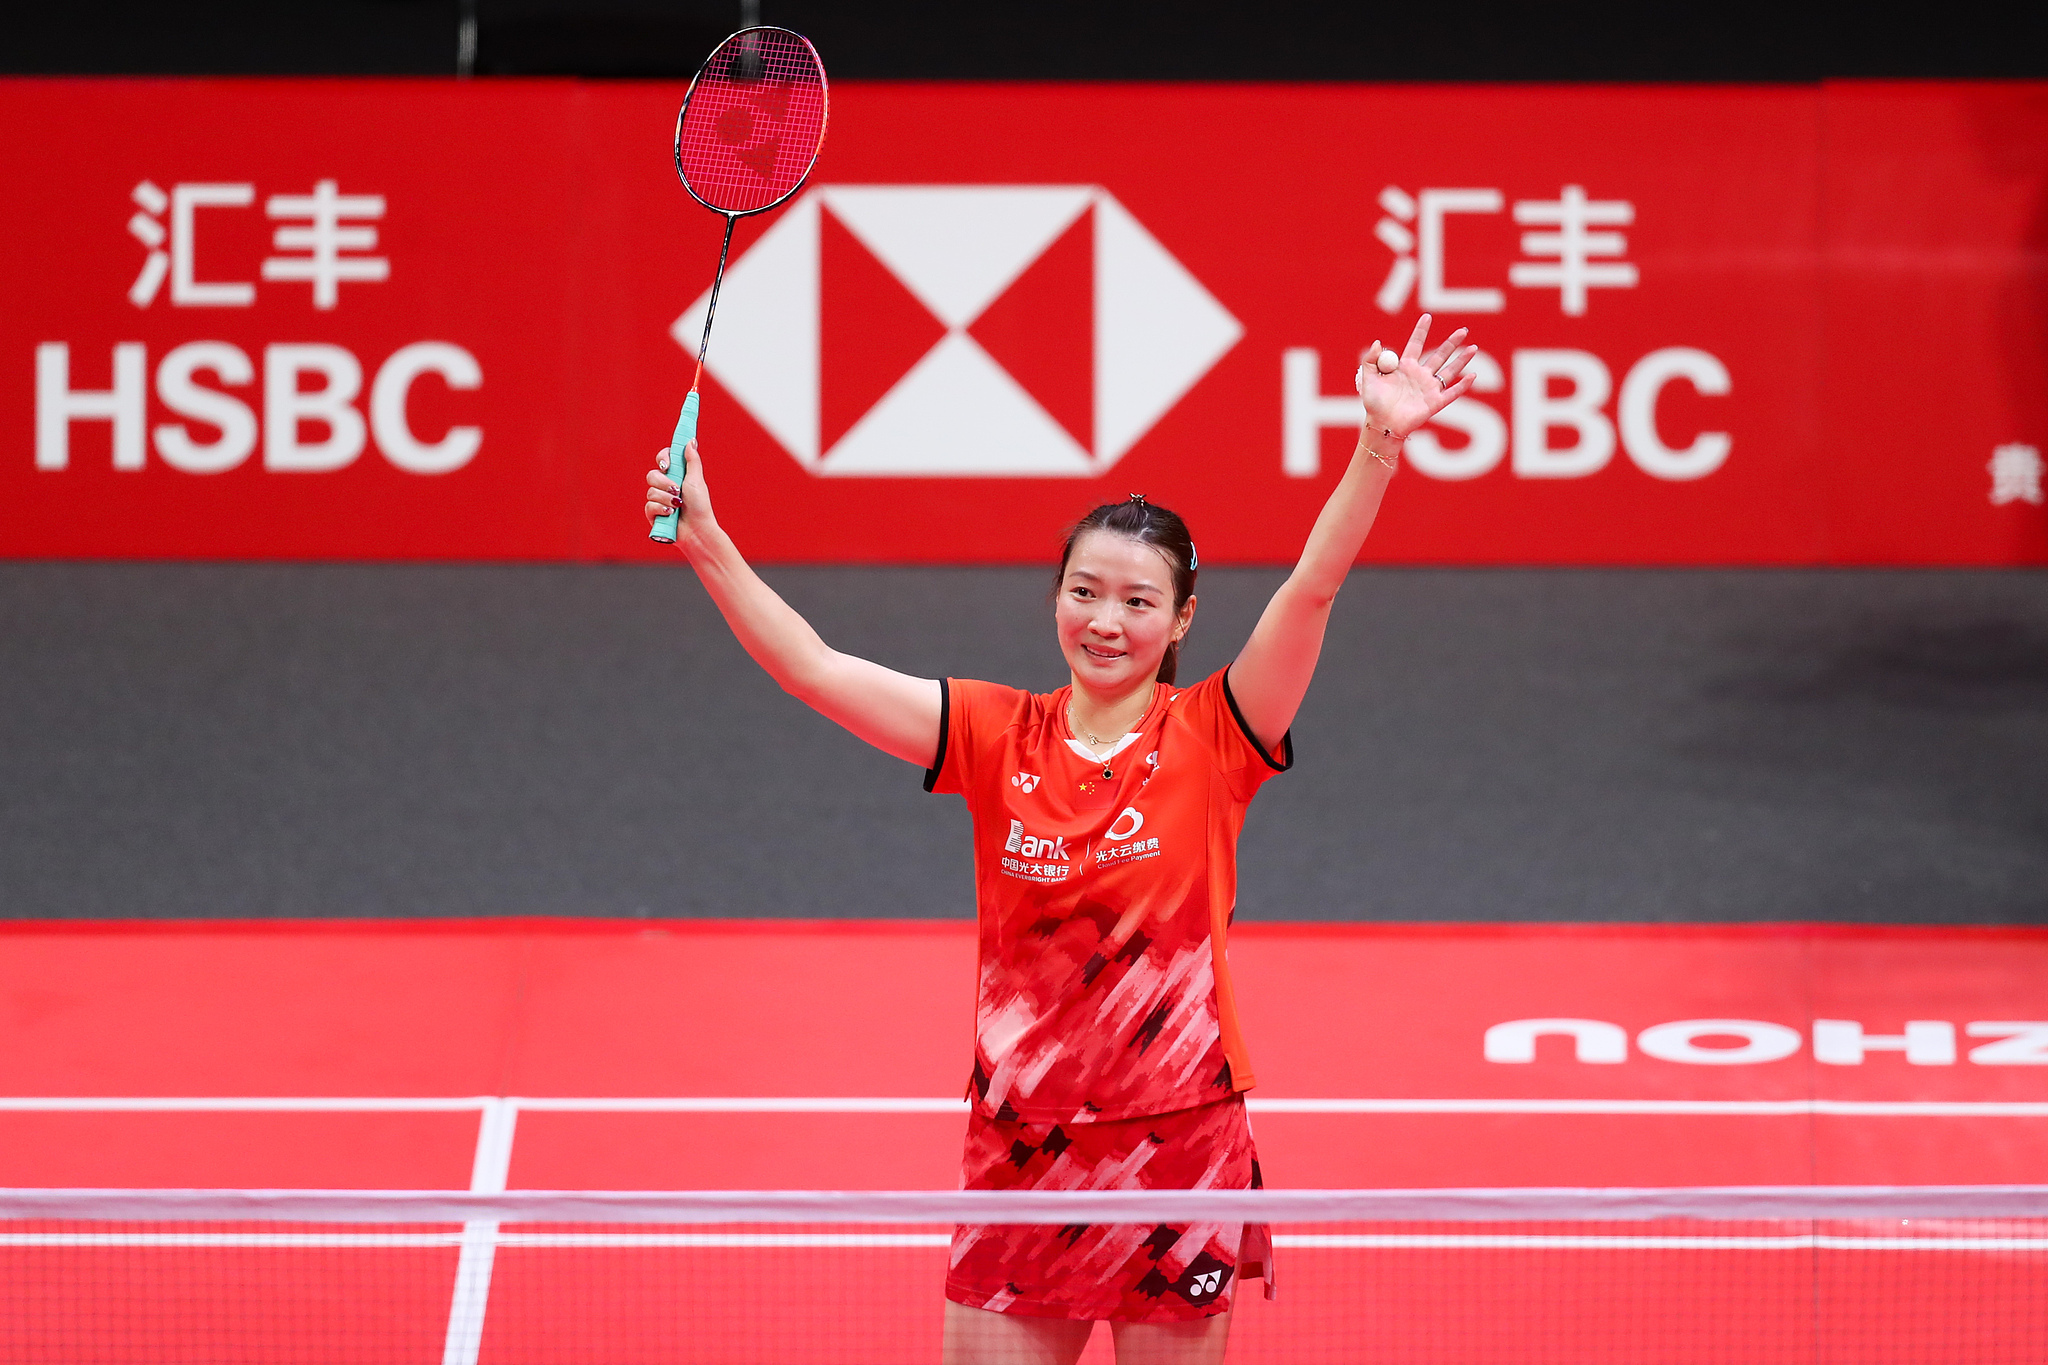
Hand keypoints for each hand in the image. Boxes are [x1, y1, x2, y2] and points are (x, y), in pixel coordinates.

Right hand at [643, 440, 715, 547]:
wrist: (698, 530)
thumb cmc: (700, 506)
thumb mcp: (696, 480)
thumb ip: (692, 460)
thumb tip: (691, 440)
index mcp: (676, 476)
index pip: (663, 460)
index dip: (662, 459)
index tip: (667, 465)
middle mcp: (665, 486)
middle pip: (652, 475)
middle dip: (664, 483)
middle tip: (677, 490)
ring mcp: (658, 500)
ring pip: (651, 491)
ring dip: (666, 499)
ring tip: (678, 506)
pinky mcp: (653, 514)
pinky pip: (648, 506)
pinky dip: (661, 509)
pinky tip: (670, 514)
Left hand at [1355, 313, 1477, 439]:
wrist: (1381, 424)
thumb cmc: (1373, 403)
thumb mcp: (1368, 378)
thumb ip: (1370, 360)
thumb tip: (1378, 343)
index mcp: (1405, 367)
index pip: (1416, 344)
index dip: (1421, 331)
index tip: (1427, 316)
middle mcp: (1420, 375)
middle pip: (1440, 355)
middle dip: (1452, 343)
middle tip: (1463, 330)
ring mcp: (1429, 388)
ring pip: (1450, 370)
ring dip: (1462, 360)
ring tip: (1473, 348)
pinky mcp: (1435, 402)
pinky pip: (1452, 392)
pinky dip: (1463, 385)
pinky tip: (1472, 376)